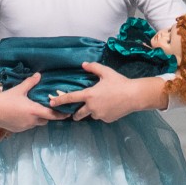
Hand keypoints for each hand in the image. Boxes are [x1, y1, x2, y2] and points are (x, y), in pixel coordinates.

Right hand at [0, 71, 60, 132]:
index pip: (52, 115)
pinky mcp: (17, 130)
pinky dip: (28, 121)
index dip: (60, 115)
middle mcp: (31, 121)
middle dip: (47, 115)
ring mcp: (24, 127)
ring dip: (37, 118)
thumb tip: (39, 75)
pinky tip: (22, 114)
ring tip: (33, 110)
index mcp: (34, 111)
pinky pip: (27, 126)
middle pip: (45, 120)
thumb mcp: (19, 89)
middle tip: (47, 108)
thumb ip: (30, 82)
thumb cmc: (6, 98)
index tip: (68, 114)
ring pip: (36, 124)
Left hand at [48, 62, 167, 121]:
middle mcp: (92, 107)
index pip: (71, 98)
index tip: (51, 103)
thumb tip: (83, 64)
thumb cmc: (119, 82)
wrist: (134, 95)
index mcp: (89, 95)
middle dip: (75, 114)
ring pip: (91, 114)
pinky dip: (103, 113)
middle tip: (76, 113)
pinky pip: (101, 117)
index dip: (60, 101)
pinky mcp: (107, 120)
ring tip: (102, 104)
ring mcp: (99, 115)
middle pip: (78, 114)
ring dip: (92, 111)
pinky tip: (111, 107)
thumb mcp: (106, 72)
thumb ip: (93, 68)